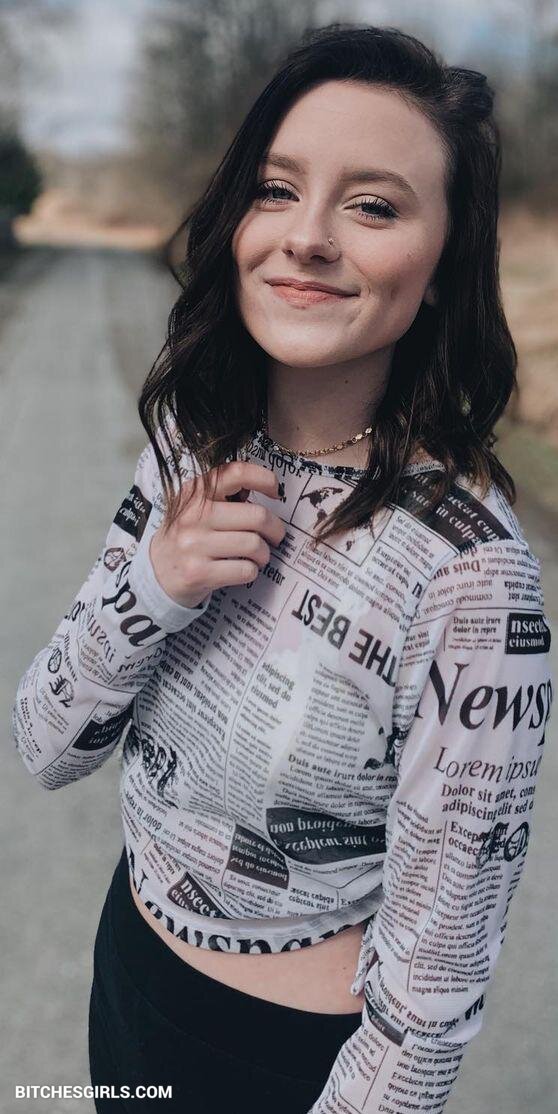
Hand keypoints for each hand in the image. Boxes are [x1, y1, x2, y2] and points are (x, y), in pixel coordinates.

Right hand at [149, 460, 285, 607]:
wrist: (156, 573)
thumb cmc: (187, 537)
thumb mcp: (196, 507)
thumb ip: (224, 495)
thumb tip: (266, 488)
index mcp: (195, 493)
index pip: (236, 473)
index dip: (264, 479)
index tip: (275, 492)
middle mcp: (193, 516)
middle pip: (257, 516)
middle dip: (275, 529)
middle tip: (275, 536)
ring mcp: (194, 545)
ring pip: (254, 544)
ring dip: (264, 554)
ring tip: (258, 555)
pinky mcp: (198, 572)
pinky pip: (245, 570)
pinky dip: (252, 571)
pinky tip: (243, 569)